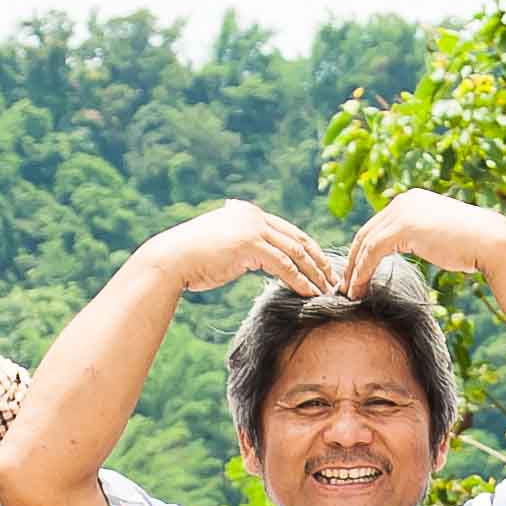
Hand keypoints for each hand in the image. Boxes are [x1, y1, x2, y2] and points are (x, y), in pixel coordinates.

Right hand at [144, 200, 337, 298]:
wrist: (172, 259)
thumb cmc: (192, 259)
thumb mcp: (221, 245)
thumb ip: (242, 246)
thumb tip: (254, 258)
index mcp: (248, 212)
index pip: (288, 230)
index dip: (308, 249)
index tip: (322, 266)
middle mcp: (253, 216)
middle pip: (297, 238)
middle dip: (319, 260)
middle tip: (334, 278)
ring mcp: (252, 228)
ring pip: (295, 252)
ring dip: (314, 273)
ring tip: (326, 290)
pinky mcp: (250, 244)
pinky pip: (284, 265)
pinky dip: (299, 280)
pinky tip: (309, 293)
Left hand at [336, 186, 505, 288]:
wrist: (489, 241)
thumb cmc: (471, 245)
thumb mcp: (439, 235)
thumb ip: (421, 235)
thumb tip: (416, 245)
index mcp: (411, 201)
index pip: (378, 226)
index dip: (364, 250)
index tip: (357, 272)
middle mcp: (403, 201)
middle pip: (367, 232)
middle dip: (354, 260)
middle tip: (345, 284)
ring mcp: (402, 211)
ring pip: (366, 242)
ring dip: (355, 270)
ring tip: (350, 292)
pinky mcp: (402, 227)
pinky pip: (373, 251)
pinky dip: (362, 271)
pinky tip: (359, 288)